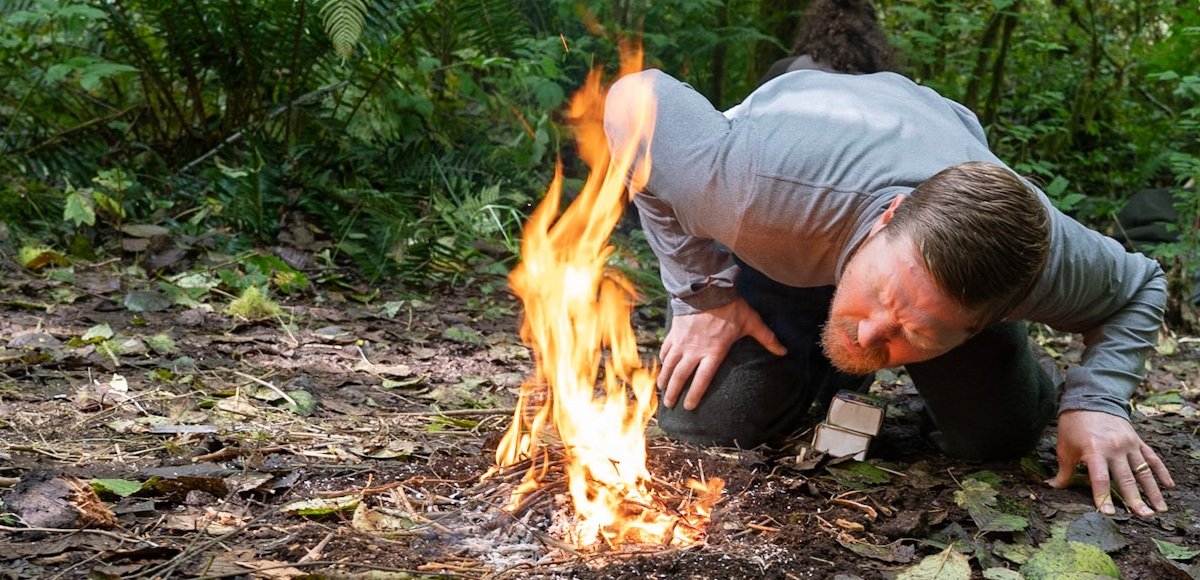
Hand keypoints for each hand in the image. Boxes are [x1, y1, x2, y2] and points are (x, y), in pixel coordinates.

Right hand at [659, 298, 786, 410]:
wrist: (707, 287)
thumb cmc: (731, 306)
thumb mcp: (751, 322)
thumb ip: (767, 339)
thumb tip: (784, 351)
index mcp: (713, 351)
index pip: (702, 379)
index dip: (694, 395)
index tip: (689, 407)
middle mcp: (694, 350)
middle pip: (680, 376)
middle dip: (674, 393)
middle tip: (670, 405)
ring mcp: (682, 341)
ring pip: (669, 365)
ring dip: (664, 379)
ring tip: (662, 390)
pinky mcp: (675, 332)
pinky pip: (666, 349)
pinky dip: (663, 360)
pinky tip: (662, 366)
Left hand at [1048, 409, 1174, 516]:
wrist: (1090, 399)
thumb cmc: (1074, 426)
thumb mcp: (1065, 448)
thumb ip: (1064, 471)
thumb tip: (1053, 488)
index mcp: (1095, 451)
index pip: (1100, 479)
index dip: (1103, 497)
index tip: (1109, 513)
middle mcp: (1115, 449)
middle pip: (1126, 478)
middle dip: (1135, 499)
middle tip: (1144, 516)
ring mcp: (1129, 445)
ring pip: (1143, 471)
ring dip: (1153, 491)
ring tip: (1159, 509)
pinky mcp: (1137, 441)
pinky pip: (1152, 458)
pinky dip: (1161, 471)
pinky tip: (1168, 486)